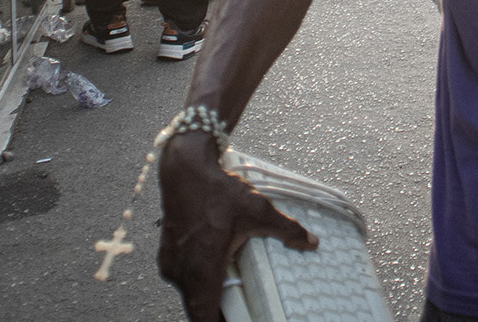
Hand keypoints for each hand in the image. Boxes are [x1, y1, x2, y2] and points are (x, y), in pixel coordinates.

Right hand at [157, 134, 316, 319]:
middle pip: (198, 306)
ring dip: (207, 295)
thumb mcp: (257, 210)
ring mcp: (172, 263)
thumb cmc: (215, 191)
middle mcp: (182, 271)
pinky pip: (183, 277)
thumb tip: (309, 241)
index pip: (202, 316)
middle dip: (217, 313)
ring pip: (190, 292)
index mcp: (201, 269)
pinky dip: (198, 280)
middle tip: (238, 314)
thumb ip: (286, 229)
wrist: (186, 170)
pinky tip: (214, 271)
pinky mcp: (168, 253)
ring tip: (229, 293)